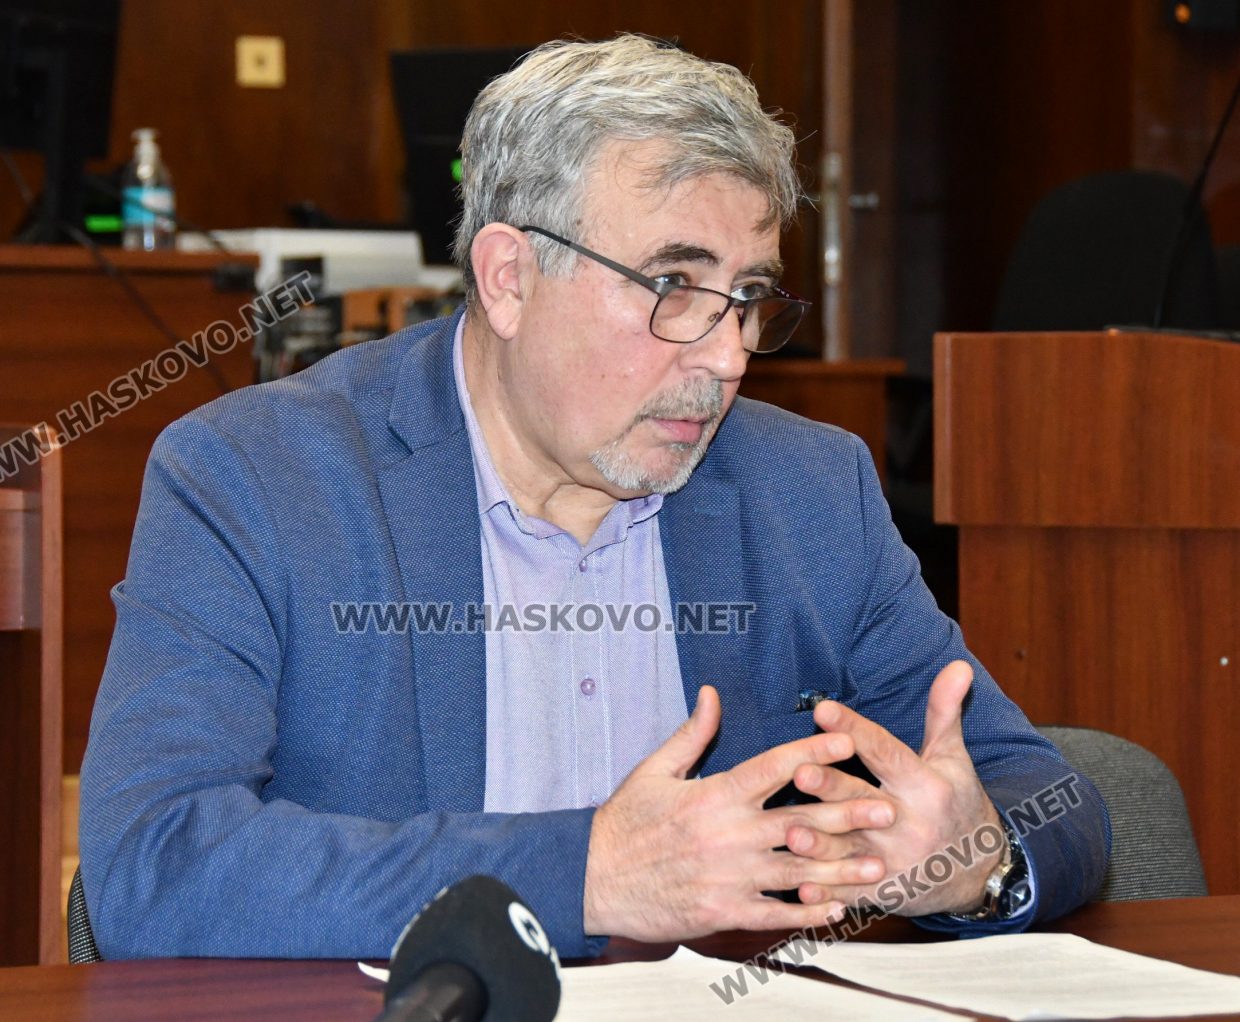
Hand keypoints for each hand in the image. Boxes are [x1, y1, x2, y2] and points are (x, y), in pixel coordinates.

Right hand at [582, 686, 894, 941]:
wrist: (593, 877)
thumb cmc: (624, 823)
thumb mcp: (654, 770)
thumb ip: (692, 734)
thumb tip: (712, 694)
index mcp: (714, 795)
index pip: (773, 767)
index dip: (813, 753)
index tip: (848, 741)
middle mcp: (727, 834)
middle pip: (798, 820)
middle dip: (846, 813)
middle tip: (887, 807)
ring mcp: (728, 876)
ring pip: (796, 871)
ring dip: (840, 868)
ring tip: (878, 864)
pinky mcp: (722, 911)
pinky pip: (774, 912)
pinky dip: (807, 912)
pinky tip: (837, 908)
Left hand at [793, 660, 1003, 915]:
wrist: (981, 870)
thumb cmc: (956, 802)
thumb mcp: (954, 757)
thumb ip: (944, 711)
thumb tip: (956, 664)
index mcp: (923, 785)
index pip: (884, 752)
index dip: (854, 730)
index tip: (823, 709)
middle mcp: (908, 822)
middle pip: (862, 801)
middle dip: (830, 789)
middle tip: (799, 773)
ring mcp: (895, 861)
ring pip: (851, 851)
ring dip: (820, 844)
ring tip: (790, 831)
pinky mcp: (886, 892)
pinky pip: (852, 893)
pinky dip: (827, 892)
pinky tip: (799, 885)